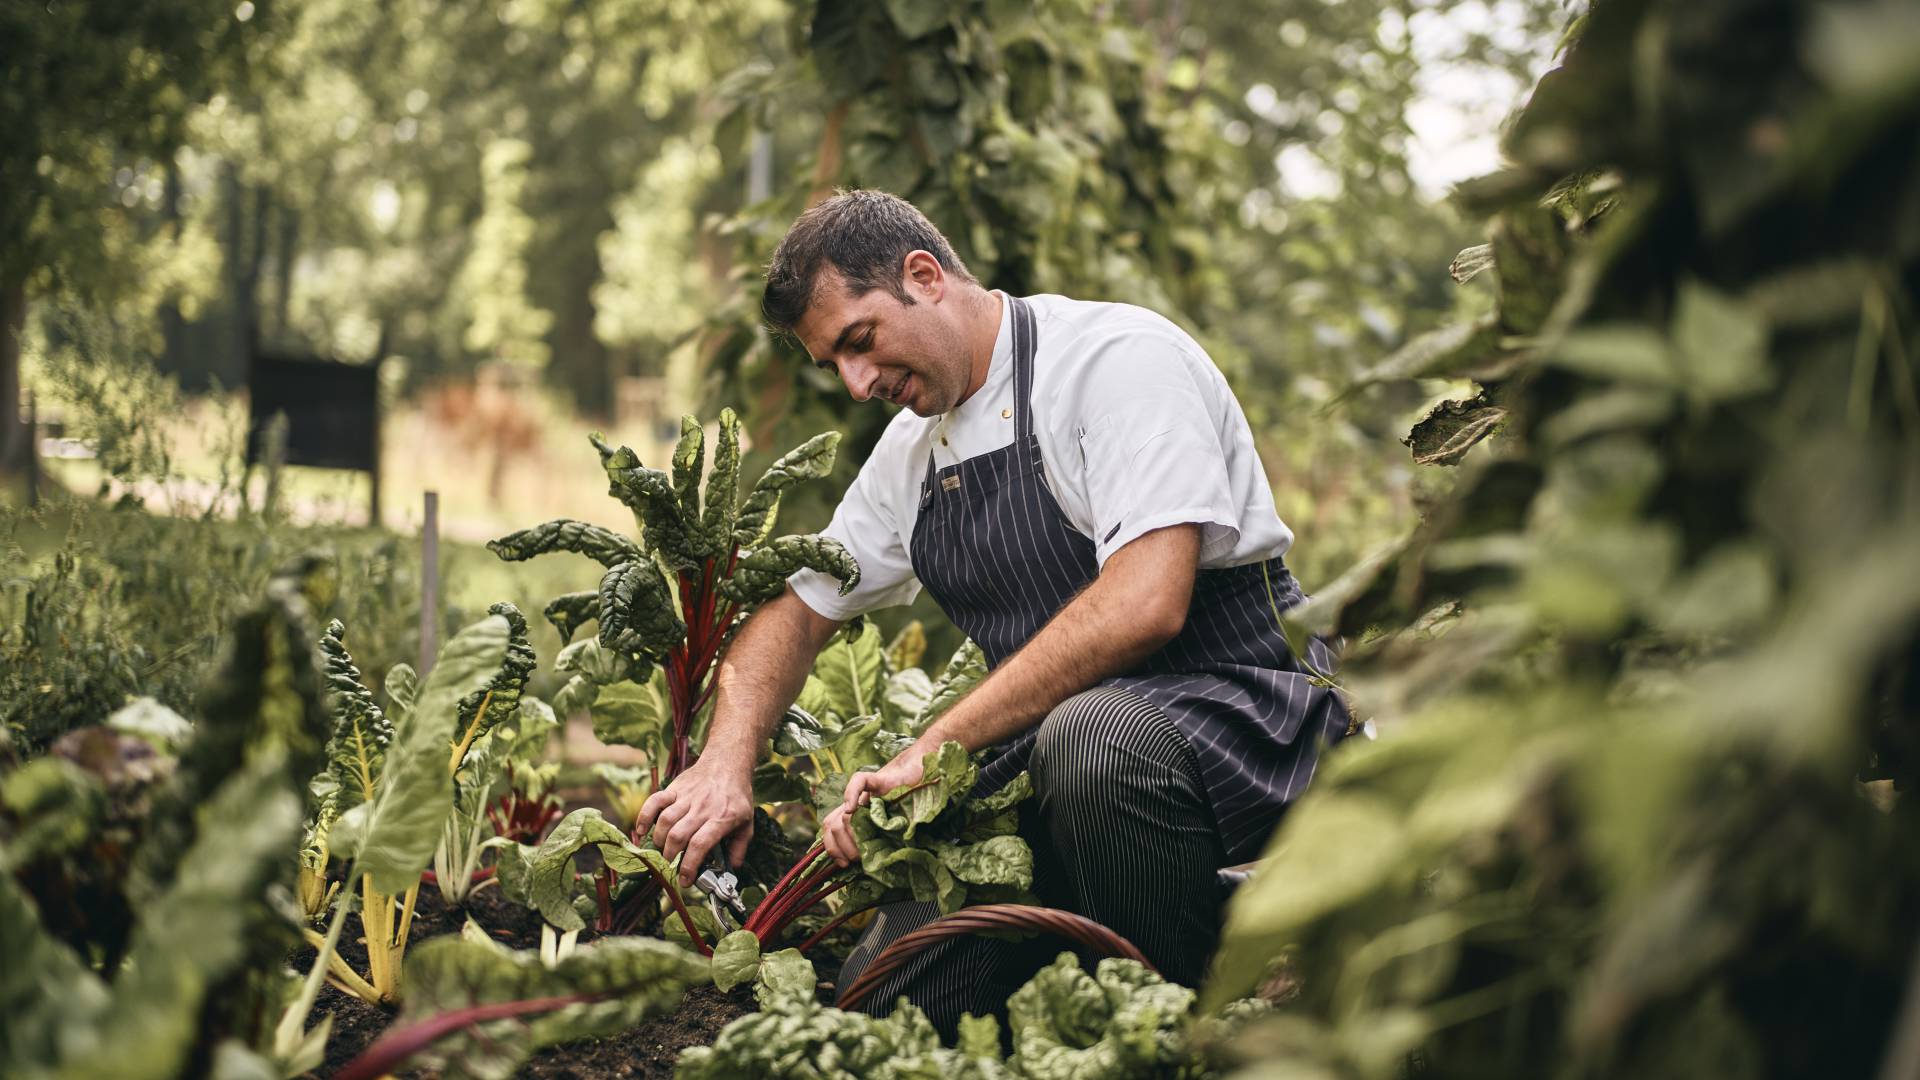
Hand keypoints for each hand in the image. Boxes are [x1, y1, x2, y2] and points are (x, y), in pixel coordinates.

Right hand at [634, 760, 754, 886]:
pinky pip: (655, 801)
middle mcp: (703, 807)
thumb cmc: (737, 797)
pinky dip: (645, 816)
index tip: (684, 881)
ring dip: (660, 841)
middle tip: (671, 866)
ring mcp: (687, 797)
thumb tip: (731, 871)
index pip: (700, 844)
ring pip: (665, 821)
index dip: (689, 865)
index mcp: (722, 818)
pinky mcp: (675, 788)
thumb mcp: (747, 823)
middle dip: (671, 857)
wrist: (728, 763)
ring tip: (663, 851)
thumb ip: (739, 849)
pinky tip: (642, 831)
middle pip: (679, 836)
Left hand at [820, 747, 926, 864]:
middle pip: (833, 825)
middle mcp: (855, 804)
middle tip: (859, 859)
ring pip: (841, 813)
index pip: (830, 830)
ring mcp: (866, 793)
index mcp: (854, 816)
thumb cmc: (909, 808)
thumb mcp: (890, 832)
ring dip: (849, 835)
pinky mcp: (879, 779)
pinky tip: (852, 808)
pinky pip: (858, 782)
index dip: (833, 849)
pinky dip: (850, 794)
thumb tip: (864, 868)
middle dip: (842, 847)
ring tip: (863, 846)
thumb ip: (875, 844)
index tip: (844, 864)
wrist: (923, 778)